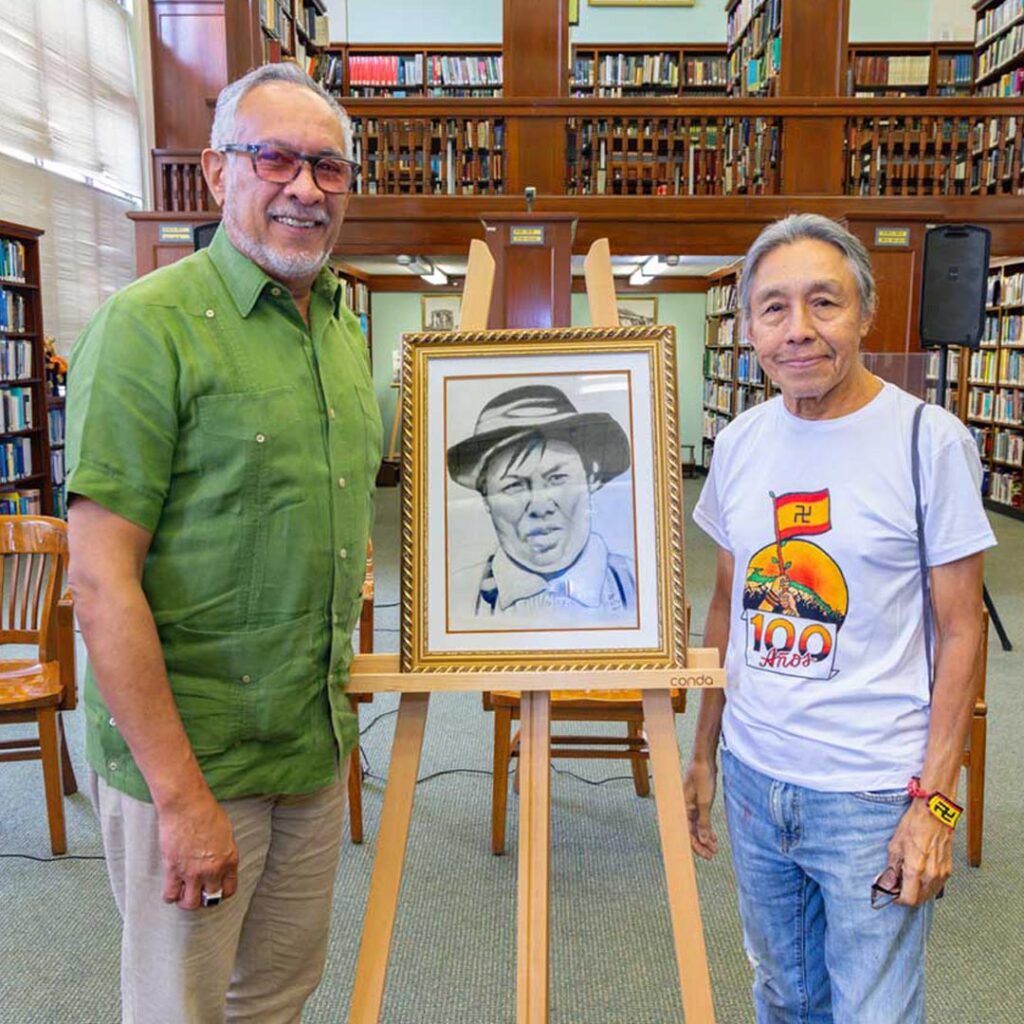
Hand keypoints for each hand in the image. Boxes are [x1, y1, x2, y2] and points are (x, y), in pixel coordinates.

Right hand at [157, 791, 238, 910]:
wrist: (187, 804)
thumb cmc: (206, 811)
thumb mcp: (225, 832)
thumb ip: (224, 851)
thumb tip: (219, 861)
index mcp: (229, 859)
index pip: (229, 889)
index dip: (221, 892)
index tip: (215, 890)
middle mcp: (213, 869)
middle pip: (210, 899)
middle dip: (205, 897)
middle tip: (198, 892)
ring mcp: (193, 872)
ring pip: (190, 903)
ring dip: (187, 902)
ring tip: (184, 894)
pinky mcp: (173, 869)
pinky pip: (170, 895)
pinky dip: (170, 896)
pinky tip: (171, 889)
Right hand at [683, 759, 718, 859]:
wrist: (704, 760)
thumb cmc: (701, 777)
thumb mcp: (704, 802)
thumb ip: (703, 822)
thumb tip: (703, 840)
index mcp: (682, 809)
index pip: (687, 833)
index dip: (696, 846)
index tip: (706, 856)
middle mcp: (685, 809)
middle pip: (691, 832)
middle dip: (702, 844)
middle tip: (712, 855)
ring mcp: (691, 805)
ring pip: (697, 827)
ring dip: (705, 837)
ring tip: (714, 848)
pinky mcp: (698, 802)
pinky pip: (701, 819)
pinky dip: (707, 828)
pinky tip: (712, 836)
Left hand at [886, 800, 953, 905]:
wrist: (934, 813)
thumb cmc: (914, 825)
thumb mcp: (895, 845)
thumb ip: (891, 868)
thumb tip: (886, 882)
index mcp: (916, 869)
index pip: (909, 899)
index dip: (898, 899)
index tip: (892, 894)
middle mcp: (931, 875)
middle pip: (919, 899)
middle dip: (907, 896)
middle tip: (898, 886)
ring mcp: (942, 873)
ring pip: (929, 894)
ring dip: (917, 892)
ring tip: (907, 879)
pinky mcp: (948, 870)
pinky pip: (936, 885)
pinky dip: (926, 885)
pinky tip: (919, 875)